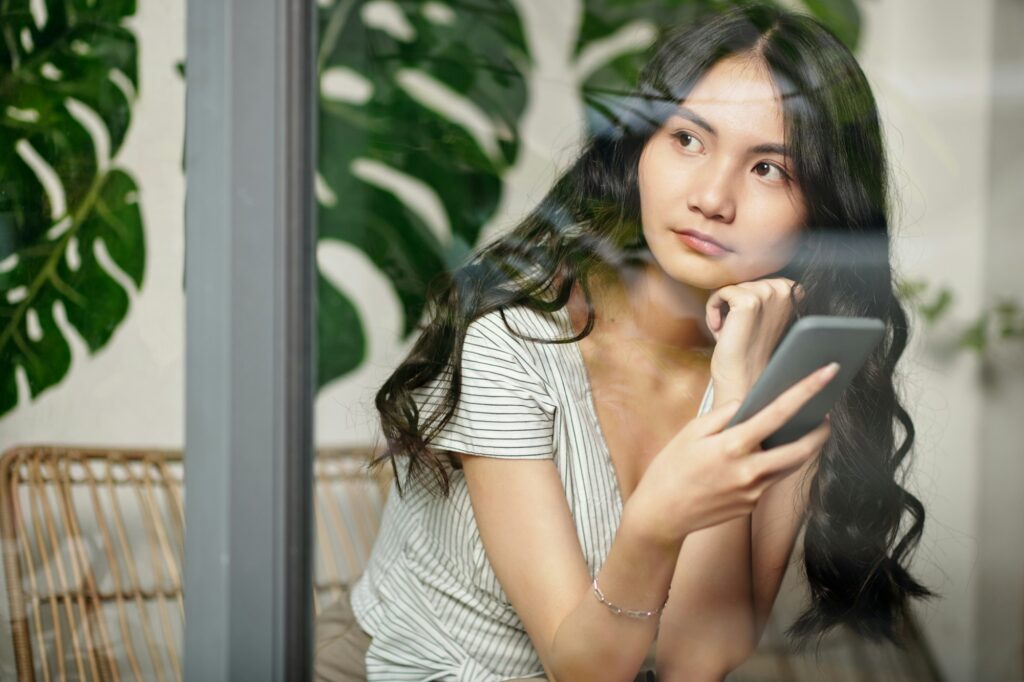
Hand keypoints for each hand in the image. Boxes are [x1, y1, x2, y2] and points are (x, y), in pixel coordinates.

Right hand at [629, 361, 835, 544]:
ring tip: (806, 432)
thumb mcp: (690, 432)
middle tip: (827, 417)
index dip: (806, 390)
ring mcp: (752, 491)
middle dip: (821, 431)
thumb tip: (748, 405)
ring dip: (804, 449)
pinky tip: (767, 455)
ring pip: (791, 466)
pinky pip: (771, 480)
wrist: (661, 515)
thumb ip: (723, 415)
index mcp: (731, 446)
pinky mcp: (751, 505)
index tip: (827, 373)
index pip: (778, 413)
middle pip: (802, 449)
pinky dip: (775, 464)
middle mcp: (748, 471)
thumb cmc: (671, 469)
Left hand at [706, 278, 804, 405]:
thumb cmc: (750, 347)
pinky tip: (720, 330)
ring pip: (730, 288)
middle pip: (742, 282)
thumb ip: (761, 292)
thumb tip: (740, 271)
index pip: (754, 279)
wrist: (743, 377)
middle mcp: (784, 289)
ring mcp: (767, 294)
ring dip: (723, 310)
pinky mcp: (748, 301)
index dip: (745, 301)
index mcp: (793, 290)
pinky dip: (712, 310)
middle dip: (733, 306)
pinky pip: (718, 293)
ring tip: (731, 331)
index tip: (748, 323)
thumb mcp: (762, 313)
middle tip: (738, 330)